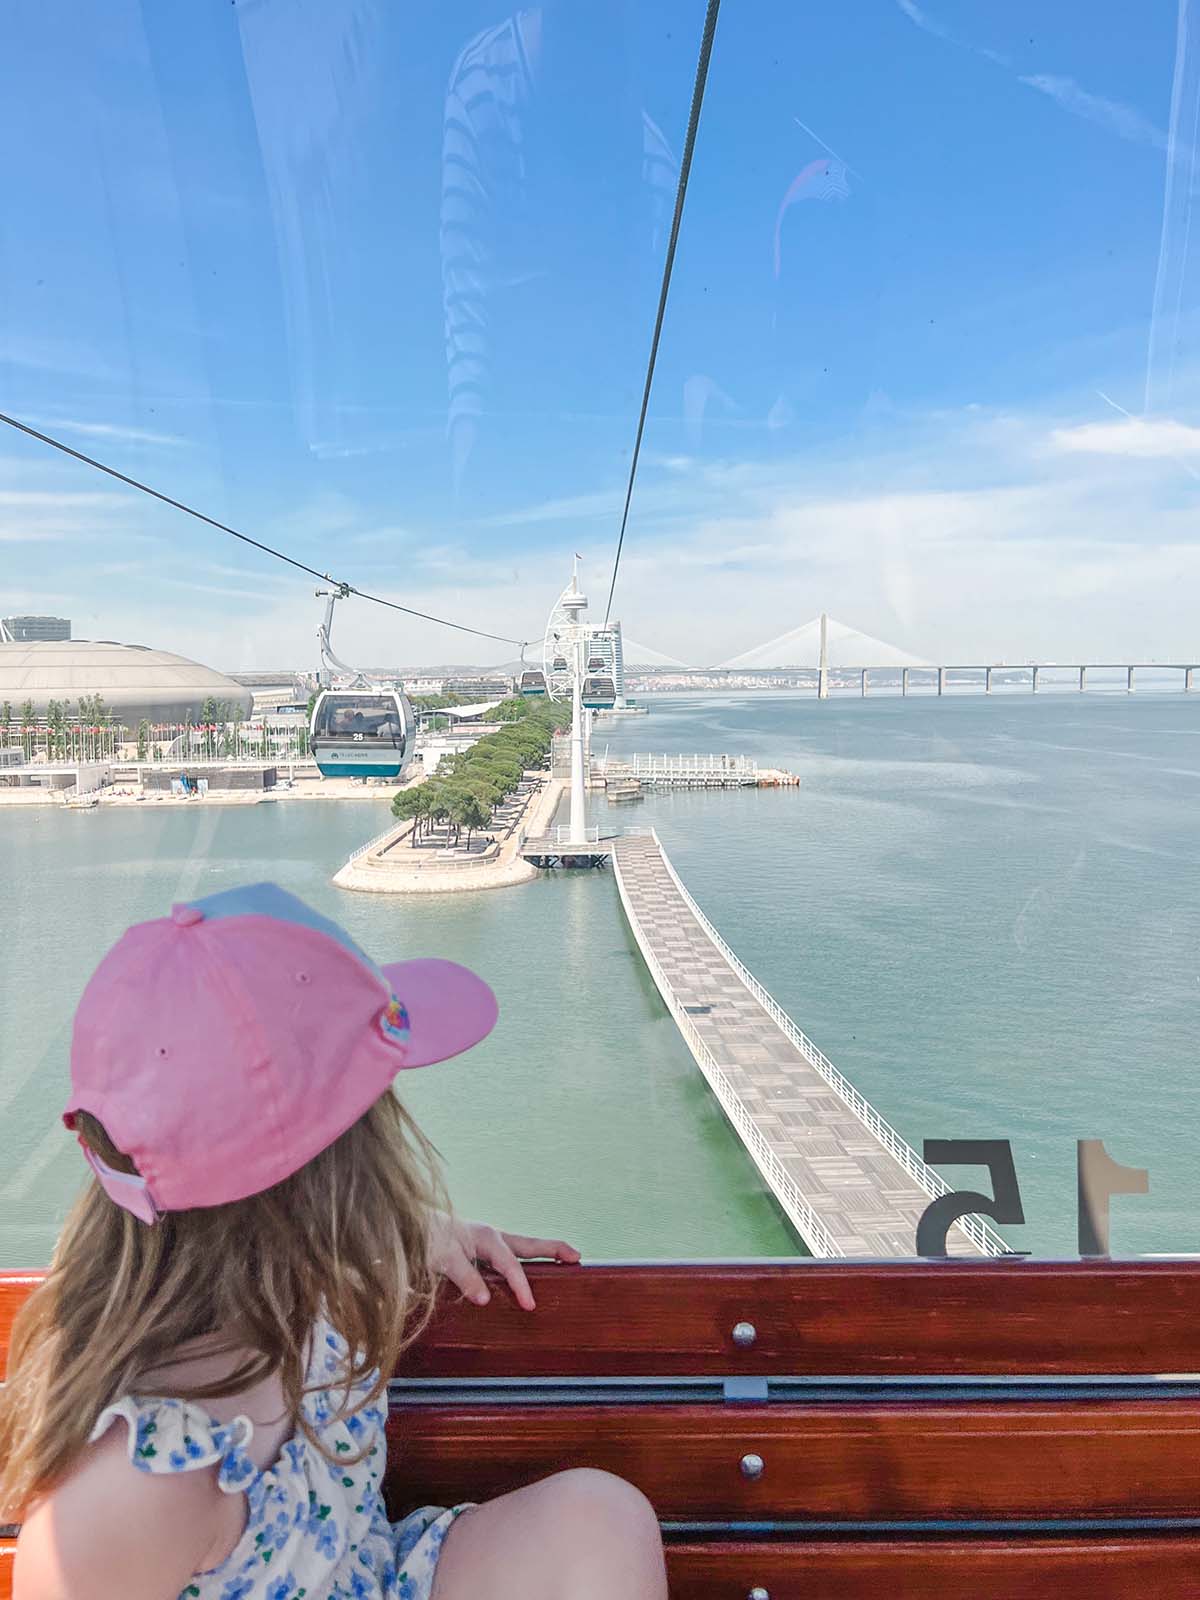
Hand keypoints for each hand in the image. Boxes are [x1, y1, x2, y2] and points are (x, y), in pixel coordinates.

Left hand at [429, 1213, 579, 1309]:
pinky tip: (526, 1272)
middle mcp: (490, 1237)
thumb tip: (486, 1298)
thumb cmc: (423, 1238)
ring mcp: (486, 1242)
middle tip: (576, 1257)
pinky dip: (522, 1261)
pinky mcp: (478, 1250)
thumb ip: (465, 1276)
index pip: (511, 1265)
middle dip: (553, 1249)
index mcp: (486, 1237)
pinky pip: (506, 1256)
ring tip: (562, 1260)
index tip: (530, 1304)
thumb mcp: (441, 1258)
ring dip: (541, 1253)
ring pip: (520, 1248)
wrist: (404, 1225)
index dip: (522, 1285)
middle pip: (529, 1244)